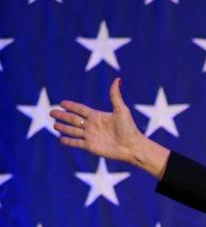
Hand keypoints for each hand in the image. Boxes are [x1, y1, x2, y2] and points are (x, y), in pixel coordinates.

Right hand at [50, 78, 169, 177]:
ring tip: (54, 125)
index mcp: (97, 116)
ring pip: (73, 131)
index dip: (71, 106)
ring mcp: (90, 136)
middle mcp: (92, 126)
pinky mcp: (90, 146)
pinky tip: (61, 139)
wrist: (132, 146)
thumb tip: (117, 79)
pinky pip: (76, 143)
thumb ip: (115, 96)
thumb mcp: (121, 110)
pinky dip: (68, 141)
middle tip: (51, 112)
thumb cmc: (129, 128)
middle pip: (73, 119)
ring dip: (63, 127)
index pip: (80, 109)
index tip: (62, 102)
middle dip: (62, 116)